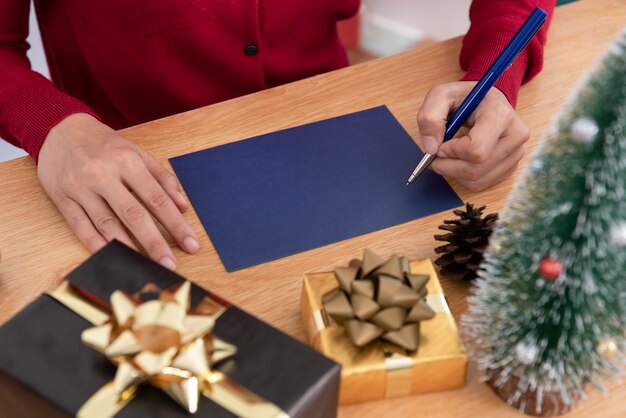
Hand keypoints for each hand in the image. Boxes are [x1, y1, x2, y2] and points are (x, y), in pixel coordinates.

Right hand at [38, 113, 199, 269]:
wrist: (61, 129)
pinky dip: (95, 245)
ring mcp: (81, 188)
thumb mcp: (137, 152)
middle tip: (170, 265)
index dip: (176, 224)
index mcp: (127, 162)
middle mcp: (103, 175)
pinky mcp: (62, 199)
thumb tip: (184, 206)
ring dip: (127, 248)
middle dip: (154, 242)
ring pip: (106, 223)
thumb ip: (162, 178)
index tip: (191, 244)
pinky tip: (110, 259)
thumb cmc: (105, 144)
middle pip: (133, 214)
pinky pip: (80, 226)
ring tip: (144, 267)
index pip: (157, 199)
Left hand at [416, 81, 528, 191]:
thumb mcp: (441, 96)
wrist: (485, 101)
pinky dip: (463, 177)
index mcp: (500, 114)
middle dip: (447, 166)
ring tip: (448, 155)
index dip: (451, 152)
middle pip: (475, 170)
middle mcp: (515, 135)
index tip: (441, 144)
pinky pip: (481, 183)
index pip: (476, 150)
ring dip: (453, 173)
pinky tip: (460, 160)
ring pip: (477, 180)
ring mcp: (516, 152)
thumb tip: (431, 148)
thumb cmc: (464, 98)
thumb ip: (429, 117)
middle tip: (437, 154)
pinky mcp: (511, 166)